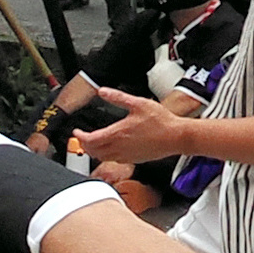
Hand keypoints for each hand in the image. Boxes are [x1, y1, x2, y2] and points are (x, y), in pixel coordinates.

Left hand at [69, 90, 200, 165]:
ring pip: (103, 158)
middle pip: (94, 151)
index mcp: (118, 133)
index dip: (80, 136)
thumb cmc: (161, 121)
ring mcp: (127, 156)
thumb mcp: (137, 103)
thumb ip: (117, 97)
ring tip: (92, 144)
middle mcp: (120, 147)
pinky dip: (107, 156)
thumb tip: (102, 91)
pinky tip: (110, 149)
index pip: (91, 139)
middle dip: (84, 145)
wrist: (176, 136)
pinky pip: (115, 161)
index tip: (77, 132)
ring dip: (94, 152)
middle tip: (82, 138)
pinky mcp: (134, 160)